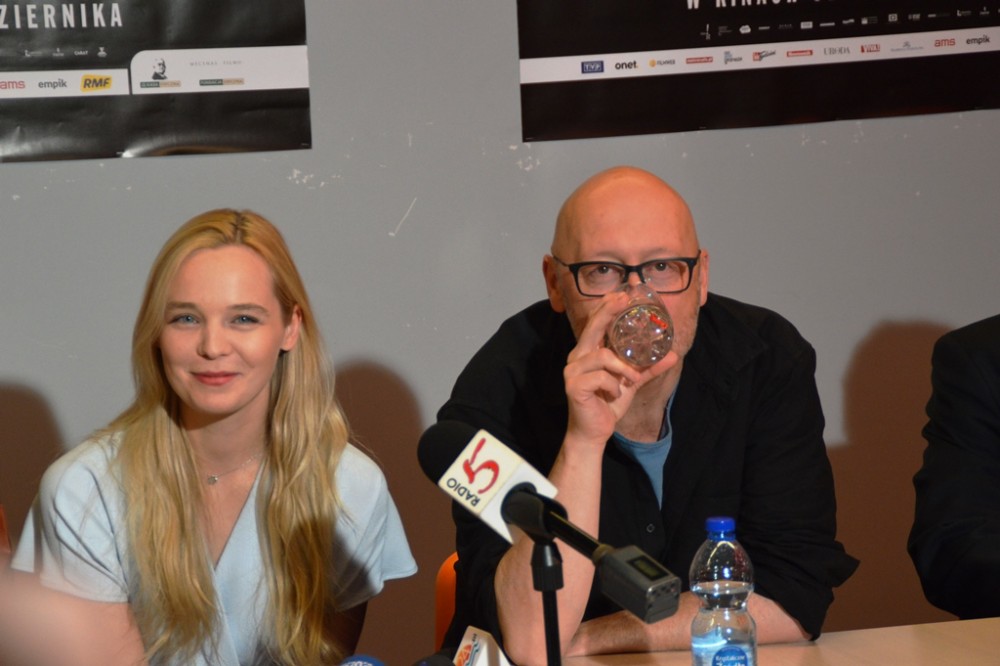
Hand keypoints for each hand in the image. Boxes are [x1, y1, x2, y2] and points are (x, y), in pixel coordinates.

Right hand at [564, 292, 677, 445]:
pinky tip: (615, 394)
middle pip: (592, 328)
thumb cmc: (608, 403)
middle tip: (623, 301)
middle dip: (607, 312)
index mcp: (588, 352)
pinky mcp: (574, 386)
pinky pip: (600, 377)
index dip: (606, 307)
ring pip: (602, 356)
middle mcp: (577, 357)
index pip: (595, 323)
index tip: (621, 294)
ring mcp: (573, 371)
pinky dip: (614, 385)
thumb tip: (673, 355)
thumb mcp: (632, 382)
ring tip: (630, 379)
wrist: (594, 432)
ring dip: (622, 368)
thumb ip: (649, 368)